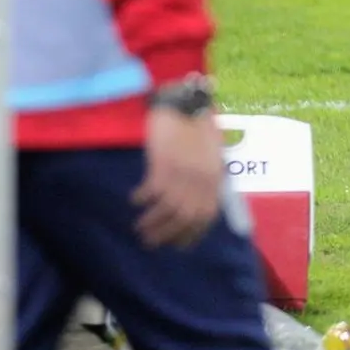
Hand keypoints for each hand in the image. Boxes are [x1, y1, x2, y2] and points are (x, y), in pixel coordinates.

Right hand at [132, 107, 224, 249]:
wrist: (184, 103)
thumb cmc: (195, 127)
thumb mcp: (210, 155)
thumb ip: (206, 178)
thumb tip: (195, 203)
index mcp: (214, 179)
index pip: (205, 217)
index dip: (191, 234)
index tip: (177, 245)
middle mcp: (201, 180)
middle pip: (184, 219)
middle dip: (166, 235)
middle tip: (149, 242)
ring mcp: (183, 173)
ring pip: (167, 211)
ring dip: (151, 223)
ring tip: (139, 228)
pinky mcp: (164, 164)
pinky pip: (151, 192)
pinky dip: (142, 199)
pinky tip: (135, 199)